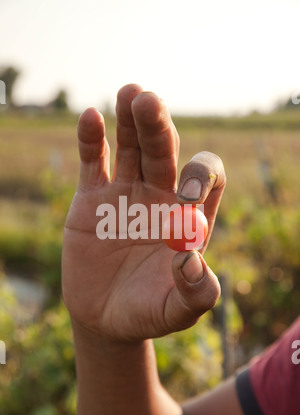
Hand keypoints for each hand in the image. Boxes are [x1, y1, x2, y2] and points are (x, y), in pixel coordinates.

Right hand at [62, 84, 225, 340]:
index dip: (200, 177)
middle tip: (149, 103)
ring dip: (131, 121)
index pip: (205, 181)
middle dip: (159, 128)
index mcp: (188, 218)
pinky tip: (91, 117)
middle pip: (165, 153)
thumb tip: (194, 261)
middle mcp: (159, 197)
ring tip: (129, 93)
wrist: (106, 317)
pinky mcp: (93, 198)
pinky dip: (91, 140)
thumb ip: (195, 293)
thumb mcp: (175, 312)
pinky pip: (93, 162)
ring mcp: (125, 194)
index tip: (186, 192)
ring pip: (131, 147)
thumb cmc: (146, 313)